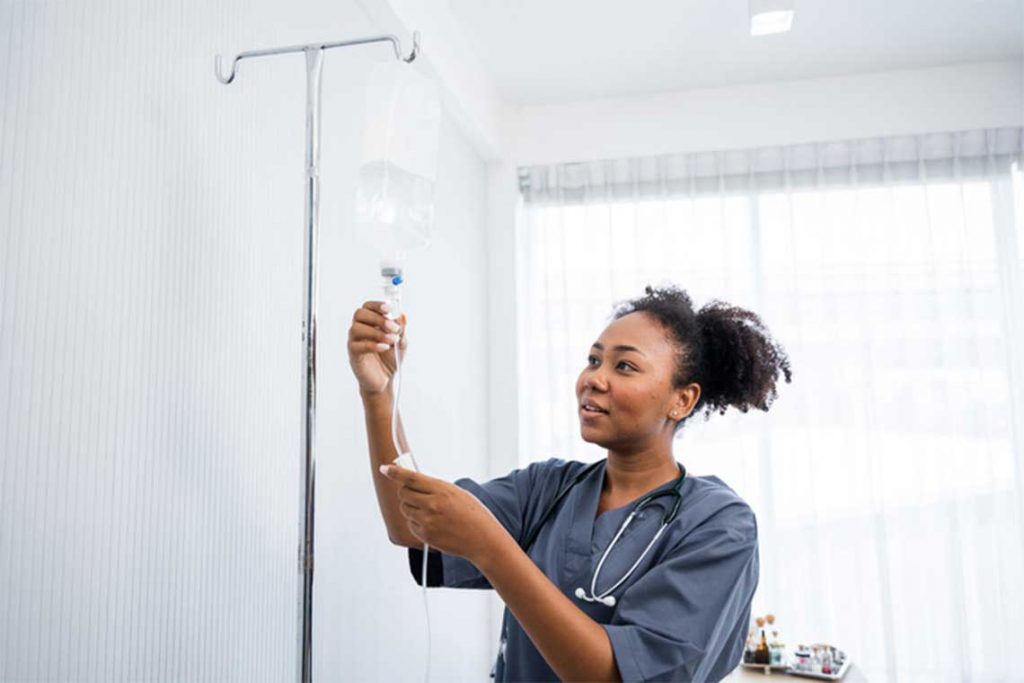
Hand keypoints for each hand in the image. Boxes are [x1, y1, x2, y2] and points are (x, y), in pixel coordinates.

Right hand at [347, 301, 407, 396]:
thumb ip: (401, 330)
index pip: (367, 307)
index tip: (389, 309)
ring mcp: (354, 342)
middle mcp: (359, 330)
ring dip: (376, 332)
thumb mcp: (400, 344)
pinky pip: (358, 346)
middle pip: (360, 314)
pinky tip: (384, 347)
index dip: (377, 305)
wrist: (385, 381)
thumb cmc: (390, 359)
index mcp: (369, 323)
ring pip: (356, 328)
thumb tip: (403, 316)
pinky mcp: (353, 355)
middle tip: (393, 328)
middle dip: (378, 318)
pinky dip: (373, 345)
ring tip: (391, 340)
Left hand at [379, 464, 508, 561]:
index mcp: (441, 490)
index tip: (384, 468)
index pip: (411, 478)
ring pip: (405, 509)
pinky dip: (417, 521)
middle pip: (403, 493)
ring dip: (411, 507)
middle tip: (416, 493)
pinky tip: (433, 523)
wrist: (483, 539)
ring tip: (429, 510)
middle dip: (406, 491)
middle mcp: (432, 505)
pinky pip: (411, 524)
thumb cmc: (473, 514)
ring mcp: (427, 521)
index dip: (395, 472)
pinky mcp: (425, 536)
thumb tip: (414, 482)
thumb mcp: (457, 493)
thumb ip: (435, 487)